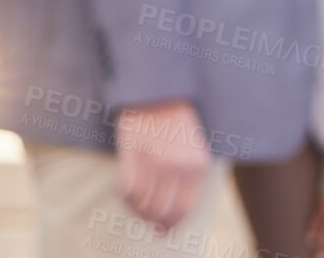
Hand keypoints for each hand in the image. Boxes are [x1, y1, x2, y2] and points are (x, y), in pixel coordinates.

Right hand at [115, 100, 209, 230]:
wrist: (161, 90)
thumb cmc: (177, 121)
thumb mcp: (193, 150)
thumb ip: (187, 181)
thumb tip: (169, 223)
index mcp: (197, 165)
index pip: (183, 210)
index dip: (170, 226)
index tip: (161, 232)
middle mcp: (178, 166)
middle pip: (161, 212)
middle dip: (152, 220)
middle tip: (145, 218)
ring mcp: (155, 160)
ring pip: (142, 204)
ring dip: (137, 209)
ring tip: (135, 201)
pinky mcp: (134, 153)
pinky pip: (127, 191)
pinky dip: (125, 197)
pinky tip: (126, 190)